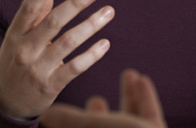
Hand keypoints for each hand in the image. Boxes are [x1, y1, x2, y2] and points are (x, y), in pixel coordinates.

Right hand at [0, 0, 114, 119]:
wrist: (5, 101)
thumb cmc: (17, 59)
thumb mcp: (19, 35)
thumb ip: (35, 10)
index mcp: (16, 34)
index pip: (29, 9)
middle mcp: (25, 49)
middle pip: (52, 23)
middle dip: (74, 4)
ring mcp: (38, 68)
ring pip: (68, 42)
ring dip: (91, 25)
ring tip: (109, 11)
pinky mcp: (51, 84)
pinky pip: (75, 67)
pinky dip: (92, 55)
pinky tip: (105, 43)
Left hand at [40, 69, 166, 127]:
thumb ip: (70, 121)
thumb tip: (46, 114)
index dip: (69, 123)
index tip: (63, 110)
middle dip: (99, 112)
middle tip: (94, 98)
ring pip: (129, 119)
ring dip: (128, 95)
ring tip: (128, 74)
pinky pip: (149, 113)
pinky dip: (145, 96)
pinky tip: (142, 79)